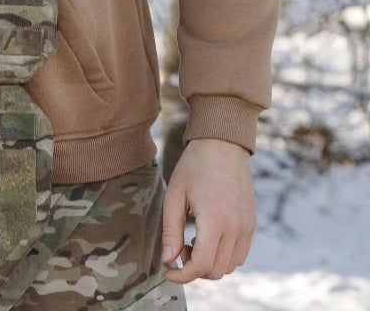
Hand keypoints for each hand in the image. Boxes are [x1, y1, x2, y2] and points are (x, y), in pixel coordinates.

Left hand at [162, 138, 256, 283]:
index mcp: (215, 220)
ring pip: (229, 266)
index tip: (168, 272)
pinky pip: (240, 255)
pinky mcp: (252, 225)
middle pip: (216, 270)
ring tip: (192, 239)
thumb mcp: (175, 195)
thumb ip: (171, 231)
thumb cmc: (194, 167)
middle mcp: (236, 228)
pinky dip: (223, 256)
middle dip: (194, 268)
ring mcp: (248, 228)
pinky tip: (207, 237)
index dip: (183, 275)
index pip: (202, 265)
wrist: (223, 145)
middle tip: (179, 247)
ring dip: (209, 263)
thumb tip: (168, 261)